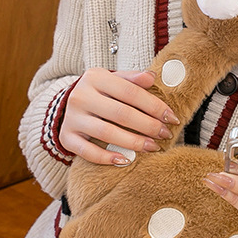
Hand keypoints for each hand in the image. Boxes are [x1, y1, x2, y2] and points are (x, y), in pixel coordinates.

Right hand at [59, 68, 179, 165]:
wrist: (68, 103)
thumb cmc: (100, 92)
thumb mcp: (114, 79)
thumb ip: (132, 79)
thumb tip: (152, 77)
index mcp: (95, 77)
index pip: (130, 92)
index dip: (154, 106)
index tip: (171, 118)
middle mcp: (81, 96)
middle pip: (121, 113)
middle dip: (148, 126)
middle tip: (165, 134)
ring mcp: (72, 117)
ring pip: (106, 133)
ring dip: (134, 142)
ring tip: (152, 147)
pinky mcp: (66, 137)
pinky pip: (87, 152)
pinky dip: (107, 158)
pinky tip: (125, 160)